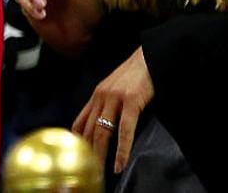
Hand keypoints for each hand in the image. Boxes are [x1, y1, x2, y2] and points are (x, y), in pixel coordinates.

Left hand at [73, 47, 154, 174]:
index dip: (77, 141)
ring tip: (101, 171)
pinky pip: (125, 130)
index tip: (77, 156)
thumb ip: (107, 103)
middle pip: (89, 130)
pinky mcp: (131, 101)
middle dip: (87, 152)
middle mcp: (101, 96)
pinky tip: (119, 163)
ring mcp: (115, 98)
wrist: (150, 56)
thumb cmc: (136, 74)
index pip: (80, 122)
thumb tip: (104, 123)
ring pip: (103, 131)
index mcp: (97, 95)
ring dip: (101, 154)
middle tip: (86, 170)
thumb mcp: (115, 87)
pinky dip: (122, 150)